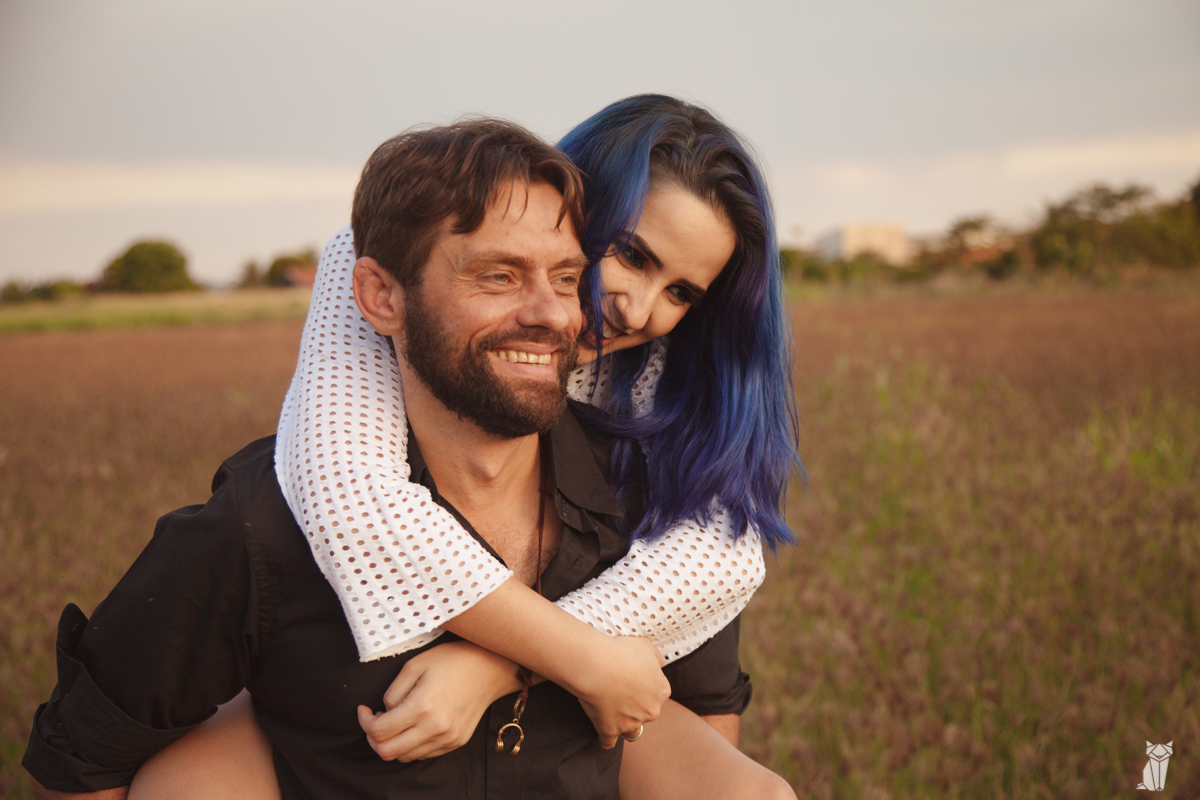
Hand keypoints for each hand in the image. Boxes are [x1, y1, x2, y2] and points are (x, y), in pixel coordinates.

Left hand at [358, 641, 521, 761]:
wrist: (490, 668)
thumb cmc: (453, 660)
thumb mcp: (416, 664)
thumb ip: (393, 692)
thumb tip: (384, 713)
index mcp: (422, 706)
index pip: (380, 731)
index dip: (364, 723)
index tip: (364, 710)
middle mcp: (435, 728)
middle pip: (388, 752)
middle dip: (373, 739)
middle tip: (374, 721)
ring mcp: (447, 738)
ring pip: (405, 757)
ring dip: (393, 743)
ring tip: (394, 722)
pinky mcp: (455, 742)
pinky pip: (423, 754)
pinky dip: (411, 745)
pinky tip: (413, 725)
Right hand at [571, 635, 670, 749]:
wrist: (597, 665)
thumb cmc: (621, 652)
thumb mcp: (646, 646)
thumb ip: (656, 658)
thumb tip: (658, 665)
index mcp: (661, 690)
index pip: (657, 692)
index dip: (644, 686)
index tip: (631, 679)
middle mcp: (651, 710)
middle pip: (646, 712)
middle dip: (636, 706)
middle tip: (619, 691)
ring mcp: (631, 724)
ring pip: (632, 730)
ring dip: (625, 724)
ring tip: (613, 712)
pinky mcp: (610, 731)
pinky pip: (608, 742)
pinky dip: (605, 738)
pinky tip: (601, 731)